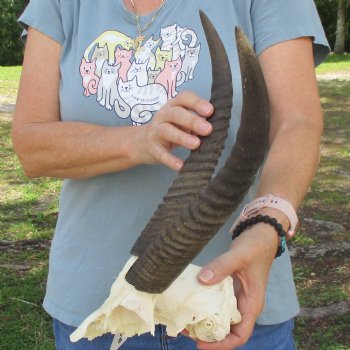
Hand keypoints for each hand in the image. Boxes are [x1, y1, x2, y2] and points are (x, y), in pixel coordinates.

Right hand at [132, 91, 212, 170]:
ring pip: (167, 131)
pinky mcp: (152, 148)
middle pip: (176, 114)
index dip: (197, 103)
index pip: (184, 98)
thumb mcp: (182, 122)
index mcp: (173, 106)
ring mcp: (155, 131)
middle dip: (192, 120)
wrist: (141, 143)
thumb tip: (217, 126)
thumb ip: (196, 121)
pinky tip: (181, 166)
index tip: (210, 111)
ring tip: (196, 144)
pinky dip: (170, 160)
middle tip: (208, 129)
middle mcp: (163, 115)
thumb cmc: (170, 129)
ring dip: (182, 137)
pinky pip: (161, 153)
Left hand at [195, 223, 278, 348]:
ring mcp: (236, 296)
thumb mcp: (240, 256)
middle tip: (185, 330)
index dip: (222, 344)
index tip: (201, 344)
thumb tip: (202, 280)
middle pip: (227, 329)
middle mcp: (244, 304)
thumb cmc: (256, 246)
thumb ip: (223, 267)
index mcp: (252, 304)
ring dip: (204, 321)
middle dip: (207, 335)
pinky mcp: (229, 287)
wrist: (260, 234)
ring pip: (220, 317)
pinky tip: (191, 301)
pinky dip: (204, 305)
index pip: (240, 335)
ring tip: (184, 320)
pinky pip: (216, 301)